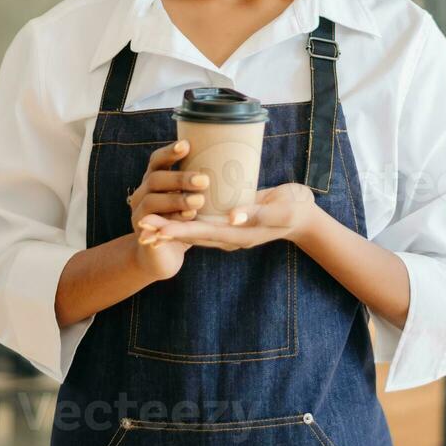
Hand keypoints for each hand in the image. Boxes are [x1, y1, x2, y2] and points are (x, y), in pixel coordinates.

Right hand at [129, 139, 209, 279]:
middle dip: (179, 178)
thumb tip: (235, 158)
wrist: (161, 254)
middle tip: (204, 180)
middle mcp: (143, 192)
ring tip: (199, 201)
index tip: (187, 145)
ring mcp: (139, 213)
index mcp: (155, 179)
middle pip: (155, 178)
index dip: (170, 152)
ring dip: (176, 199)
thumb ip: (202, 181)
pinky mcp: (143, 233)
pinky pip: (154, 224)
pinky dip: (173, 220)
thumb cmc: (182, 219)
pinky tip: (189, 217)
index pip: (158, 160)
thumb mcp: (190, 197)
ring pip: (153, 200)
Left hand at [137, 183, 323, 251]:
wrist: (304, 215)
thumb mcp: (281, 210)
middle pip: (192, 234)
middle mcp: (230, 235)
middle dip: (166, 231)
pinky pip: (203, 223)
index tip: (156, 230)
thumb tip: (233, 217)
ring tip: (147, 224)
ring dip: (171, 227)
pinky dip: (185, 220)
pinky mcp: (230, 221)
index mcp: (239, 234)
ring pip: (195, 230)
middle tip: (142, 228)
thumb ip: (258, 213)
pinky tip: (171, 213)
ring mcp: (229, 229)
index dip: (178, 231)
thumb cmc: (295, 210)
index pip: (202, 233)